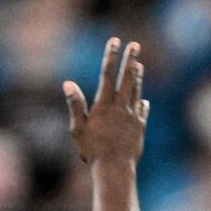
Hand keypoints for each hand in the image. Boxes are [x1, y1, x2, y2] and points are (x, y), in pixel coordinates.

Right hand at [64, 37, 147, 165]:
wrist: (115, 169)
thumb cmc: (92, 151)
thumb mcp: (78, 129)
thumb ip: (75, 104)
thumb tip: (67, 83)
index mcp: (104, 105)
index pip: (107, 74)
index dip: (111, 56)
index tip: (115, 41)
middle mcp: (120, 107)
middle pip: (126, 78)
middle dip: (130, 59)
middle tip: (135, 44)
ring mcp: (132, 117)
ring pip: (136, 91)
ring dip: (137, 76)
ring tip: (139, 65)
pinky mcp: (140, 128)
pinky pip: (142, 110)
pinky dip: (141, 102)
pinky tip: (142, 100)